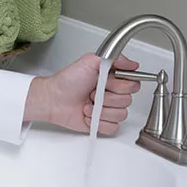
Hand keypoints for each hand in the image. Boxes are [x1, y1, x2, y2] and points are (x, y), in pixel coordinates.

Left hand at [25, 53, 139, 135]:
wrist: (54, 99)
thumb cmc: (68, 80)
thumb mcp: (90, 61)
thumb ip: (114, 59)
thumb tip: (133, 64)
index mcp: (113, 78)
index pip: (133, 84)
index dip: (120, 85)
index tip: (106, 81)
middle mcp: (113, 94)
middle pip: (127, 100)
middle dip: (107, 97)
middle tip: (92, 92)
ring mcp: (108, 109)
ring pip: (121, 115)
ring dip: (100, 110)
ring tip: (88, 103)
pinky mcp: (103, 123)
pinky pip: (113, 128)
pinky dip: (98, 122)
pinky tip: (88, 115)